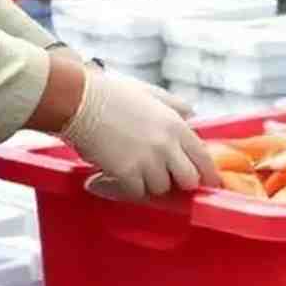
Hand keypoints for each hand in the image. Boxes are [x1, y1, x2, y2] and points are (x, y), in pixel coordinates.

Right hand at [60, 66, 220, 199]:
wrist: (79, 100)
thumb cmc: (110, 93)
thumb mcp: (149, 92)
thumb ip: (173, 104)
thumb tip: (191, 113)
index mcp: (175, 125)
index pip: (204, 158)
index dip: (206, 174)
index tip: (207, 183)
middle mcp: (166, 145)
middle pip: (188, 180)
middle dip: (178, 182)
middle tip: (162, 177)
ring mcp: (147, 160)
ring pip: (160, 188)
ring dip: (146, 183)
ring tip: (129, 170)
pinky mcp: (126, 173)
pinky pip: (135, 193)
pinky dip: (123, 188)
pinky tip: (109, 177)